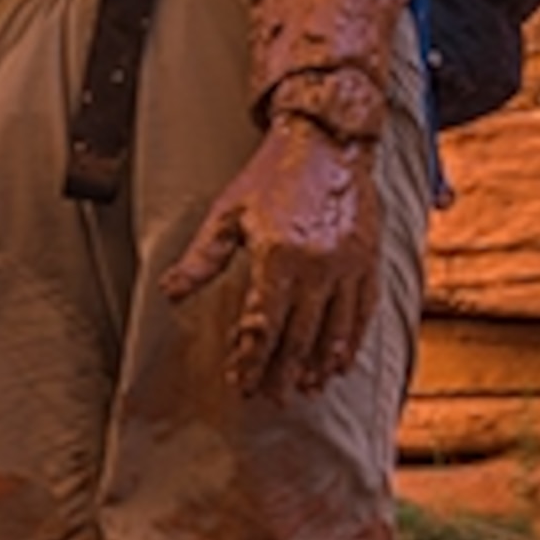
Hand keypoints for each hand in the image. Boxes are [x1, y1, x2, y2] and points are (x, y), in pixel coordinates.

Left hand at [160, 113, 384, 397]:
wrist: (328, 140)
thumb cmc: (271, 175)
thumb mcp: (228, 213)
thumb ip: (201, 258)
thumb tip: (170, 293)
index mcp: (278, 256)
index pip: (261, 324)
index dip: (249, 359)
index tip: (239, 383)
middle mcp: (317, 265)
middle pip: (298, 336)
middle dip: (281, 372)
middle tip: (269, 399)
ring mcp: (348, 265)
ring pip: (334, 330)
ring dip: (317, 365)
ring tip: (304, 389)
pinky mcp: (369, 260)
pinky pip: (362, 312)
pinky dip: (350, 342)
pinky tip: (339, 362)